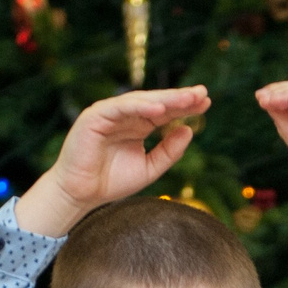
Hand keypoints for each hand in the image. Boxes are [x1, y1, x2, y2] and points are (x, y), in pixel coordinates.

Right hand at [17, 87, 209, 235]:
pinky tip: (159, 109)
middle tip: (202, 93)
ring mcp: (110, 113)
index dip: (185, 107)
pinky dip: (139, 106)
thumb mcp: (149, 168)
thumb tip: (189, 130)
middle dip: (179, 98)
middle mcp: (126, 116)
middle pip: (156, 102)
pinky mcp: (95, 116)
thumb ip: (169, 152)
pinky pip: (120, 107)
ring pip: (141, 101)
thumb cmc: (111, 182)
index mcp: (138, 126)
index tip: (207, 103)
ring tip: (186, 98)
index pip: (166, 112)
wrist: (80, 195)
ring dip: (164, 98)